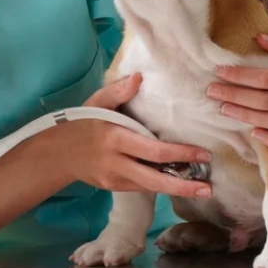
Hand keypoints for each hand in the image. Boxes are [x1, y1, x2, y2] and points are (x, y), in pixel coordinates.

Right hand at [62, 73, 212, 198]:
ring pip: (150, 187)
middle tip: (208, 188)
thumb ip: (119, 90)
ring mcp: (115, 178)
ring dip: (176, 190)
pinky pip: (141, 187)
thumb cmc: (83, 122)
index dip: (180, 154)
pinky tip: (178, 183)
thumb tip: (139, 77)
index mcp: (117, 139)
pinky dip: (160, 185)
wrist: (58, 152)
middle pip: (155, 179)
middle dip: (184, 185)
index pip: (154, 151)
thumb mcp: (97, 101)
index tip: (203, 154)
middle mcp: (117, 163)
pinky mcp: (114, 188)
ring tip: (201, 190)